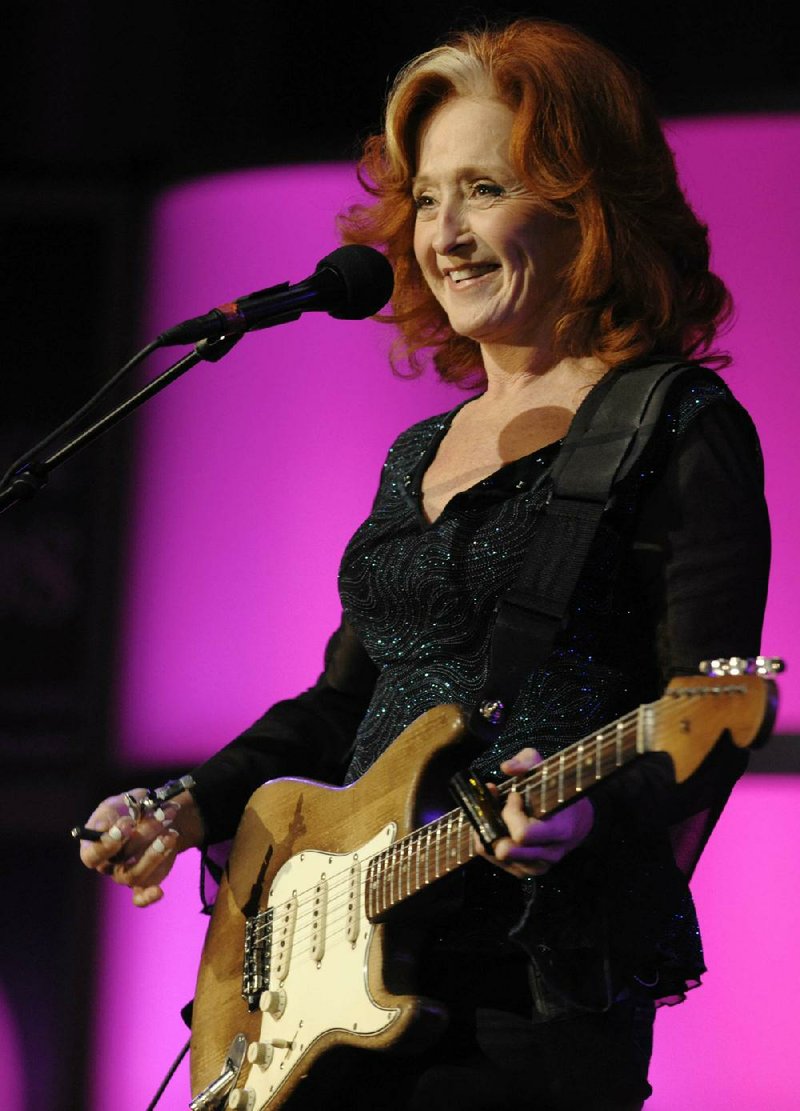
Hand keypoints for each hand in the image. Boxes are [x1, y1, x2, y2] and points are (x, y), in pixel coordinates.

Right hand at [78, 788, 203, 907]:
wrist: (156, 813)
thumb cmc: (129, 809)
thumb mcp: (117, 804)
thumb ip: (109, 815)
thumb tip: (100, 827)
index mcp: (94, 847)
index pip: (93, 855)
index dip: (108, 843)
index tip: (127, 824)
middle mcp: (108, 866)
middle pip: (119, 863)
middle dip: (143, 837)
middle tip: (159, 818)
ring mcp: (125, 875)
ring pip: (135, 875)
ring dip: (155, 855)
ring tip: (171, 834)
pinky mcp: (144, 881)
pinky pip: (140, 897)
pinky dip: (148, 897)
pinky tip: (159, 891)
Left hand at [482, 747, 594, 877]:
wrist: (577, 819)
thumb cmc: (558, 791)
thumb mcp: (546, 769)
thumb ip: (527, 762)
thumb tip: (506, 767)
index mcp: (560, 831)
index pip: (524, 834)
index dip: (512, 813)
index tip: (515, 795)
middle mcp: (549, 853)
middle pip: (507, 850)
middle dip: (496, 826)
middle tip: (500, 808)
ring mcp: (537, 866)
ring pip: (498, 858)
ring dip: (490, 835)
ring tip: (496, 815)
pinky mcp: (526, 871)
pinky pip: (496, 863)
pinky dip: (490, 844)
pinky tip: (495, 826)